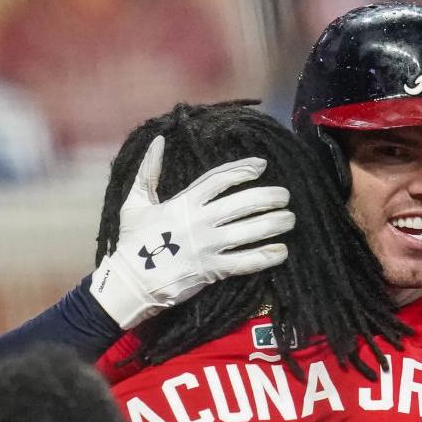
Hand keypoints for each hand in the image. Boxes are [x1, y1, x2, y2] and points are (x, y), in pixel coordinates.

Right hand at [90, 135, 293, 328]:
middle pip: (243, 203)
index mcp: (184, 202)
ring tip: (290, 219)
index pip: (220, 179)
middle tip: (285, 196)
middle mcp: (200, 222)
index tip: (262, 166)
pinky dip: (266, 257)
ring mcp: (208, 247)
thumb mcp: (135, 202)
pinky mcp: (212, 271)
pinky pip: (245, 262)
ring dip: (274, 224)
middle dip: (268, 197)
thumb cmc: (132, 242)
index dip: (243, 169)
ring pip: (249, 231)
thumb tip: (158, 140)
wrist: (130, 281)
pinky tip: (282, 251)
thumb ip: (148, 171)